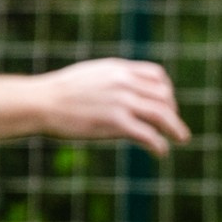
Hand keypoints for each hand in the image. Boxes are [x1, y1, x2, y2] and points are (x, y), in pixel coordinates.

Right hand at [38, 59, 190, 157]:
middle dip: (173, 111)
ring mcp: (121, 101)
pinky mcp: (115, 122)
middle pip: (164, 95)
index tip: (167, 105)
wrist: (41, 102)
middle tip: (174, 127)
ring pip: (162, 114)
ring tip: (181, 140)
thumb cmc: (61, 93)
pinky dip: (159, 145)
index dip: (167, 91)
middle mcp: (124, 82)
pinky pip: (148, 134)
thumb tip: (124, 91)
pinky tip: (161, 153)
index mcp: (119, 69)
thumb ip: (112, 80)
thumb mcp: (91, 76)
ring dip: (175, 128)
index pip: (157, 75)